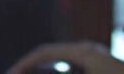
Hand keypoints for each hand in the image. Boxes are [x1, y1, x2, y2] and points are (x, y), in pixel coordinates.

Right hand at [7, 42, 123, 73]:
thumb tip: (38, 66)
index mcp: (82, 51)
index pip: (44, 53)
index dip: (24, 64)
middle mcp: (87, 52)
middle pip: (50, 59)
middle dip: (33, 70)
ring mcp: (94, 60)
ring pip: (62, 67)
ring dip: (48, 72)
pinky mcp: (98, 68)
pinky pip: (73, 70)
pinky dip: (60, 73)